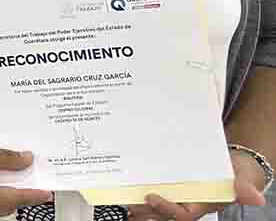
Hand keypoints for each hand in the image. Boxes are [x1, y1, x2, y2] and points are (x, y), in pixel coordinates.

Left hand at [128, 149, 266, 220]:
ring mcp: (177, 194)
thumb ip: (244, 188)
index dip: (166, 208)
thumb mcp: (242, 178)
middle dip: (146, 210)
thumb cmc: (236, 174)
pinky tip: (125, 186)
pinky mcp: (170, 185)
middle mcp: (186, 202)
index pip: (182, 213)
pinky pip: (154, 189)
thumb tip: (256, 198)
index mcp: (201, 204)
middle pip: (163, 212)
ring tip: (121, 199)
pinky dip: (139, 189)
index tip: (151, 197)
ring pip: (155, 205)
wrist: (232, 164)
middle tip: (128, 202)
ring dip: (139, 204)